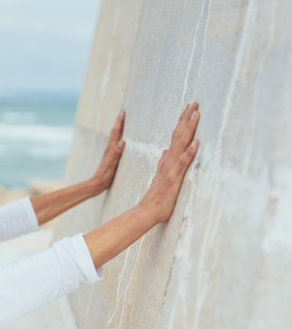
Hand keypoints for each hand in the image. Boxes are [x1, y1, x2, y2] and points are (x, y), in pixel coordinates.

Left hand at [89, 110, 125, 193]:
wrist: (98, 183)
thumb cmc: (105, 175)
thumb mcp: (112, 164)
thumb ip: (116, 152)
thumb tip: (122, 141)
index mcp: (111, 149)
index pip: (116, 132)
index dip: (119, 122)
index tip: (122, 112)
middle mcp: (110, 149)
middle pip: (115, 132)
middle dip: (119, 122)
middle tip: (123, 113)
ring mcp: (110, 153)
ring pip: (115, 138)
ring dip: (119, 129)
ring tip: (122, 123)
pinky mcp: (111, 157)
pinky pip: (116, 144)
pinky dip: (119, 138)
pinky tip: (121, 140)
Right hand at [140, 103, 199, 222]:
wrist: (148, 210)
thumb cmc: (157, 197)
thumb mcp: (160, 177)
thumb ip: (162, 163)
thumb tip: (165, 152)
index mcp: (167, 160)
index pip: (175, 137)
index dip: (182, 122)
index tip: (188, 109)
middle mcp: (168, 161)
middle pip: (178, 135)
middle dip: (186, 118)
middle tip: (194, 103)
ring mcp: (171, 168)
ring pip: (180, 144)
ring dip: (189, 128)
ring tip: (195, 114)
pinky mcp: (173, 178)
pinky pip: (183, 163)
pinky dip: (189, 152)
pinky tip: (196, 143)